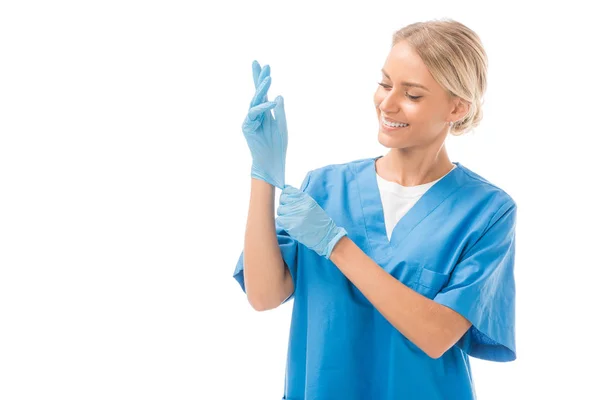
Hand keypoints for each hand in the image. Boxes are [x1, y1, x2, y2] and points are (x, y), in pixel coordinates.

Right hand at [241, 60, 287, 188]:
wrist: (272, 162)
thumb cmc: (277, 146)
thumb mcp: (282, 125)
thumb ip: (280, 111)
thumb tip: (278, 96)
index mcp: (265, 112)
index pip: (263, 93)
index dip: (262, 79)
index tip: (264, 65)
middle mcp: (256, 114)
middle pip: (256, 92)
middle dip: (257, 77)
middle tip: (258, 63)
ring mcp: (250, 120)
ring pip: (255, 101)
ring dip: (262, 89)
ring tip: (269, 78)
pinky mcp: (247, 127)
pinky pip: (255, 114)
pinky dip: (263, 107)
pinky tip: (272, 102)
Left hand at [276, 185, 346, 258]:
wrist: (326, 235)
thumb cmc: (318, 221)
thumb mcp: (312, 205)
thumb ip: (299, 199)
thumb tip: (285, 190)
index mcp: (306, 199)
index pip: (288, 190)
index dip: (285, 194)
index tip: (286, 199)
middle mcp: (300, 205)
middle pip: (282, 199)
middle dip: (284, 204)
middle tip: (289, 211)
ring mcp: (295, 215)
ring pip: (280, 210)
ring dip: (283, 214)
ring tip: (291, 219)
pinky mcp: (291, 225)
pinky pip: (279, 220)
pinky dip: (282, 222)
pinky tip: (289, 224)